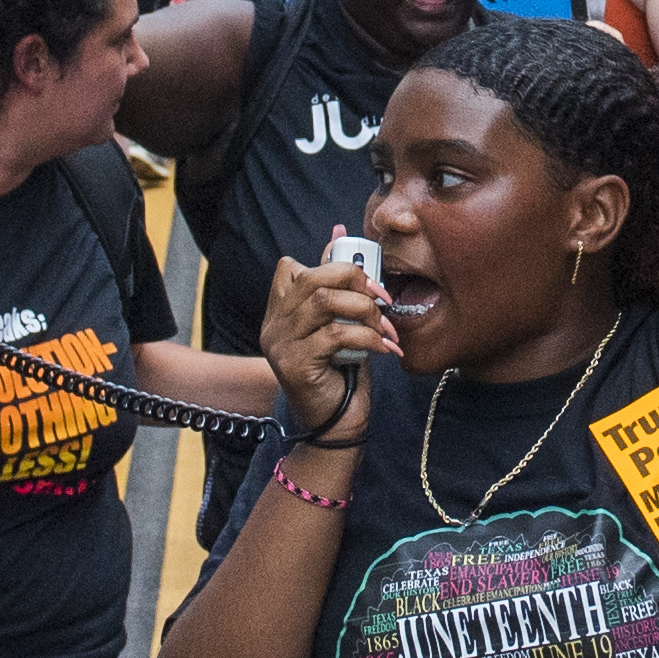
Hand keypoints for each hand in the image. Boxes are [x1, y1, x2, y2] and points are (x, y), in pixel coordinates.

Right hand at [261, 256, 394, 444]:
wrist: (337, 425)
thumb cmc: (341, 372)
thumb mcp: (339, 322)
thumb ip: (336, 285)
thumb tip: (340, 232)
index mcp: (279, 312)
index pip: (289, 268)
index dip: (331, 265)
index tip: (365, 280)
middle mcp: (273, 326)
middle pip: (312, 278)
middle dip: (355, 281)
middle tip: (383, 300)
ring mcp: (280, 345)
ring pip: (324, 301)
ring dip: (365, 310)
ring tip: (384, 328)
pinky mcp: (295, 365)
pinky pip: (336, 334)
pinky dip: (368, 337)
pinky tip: (384, 349)